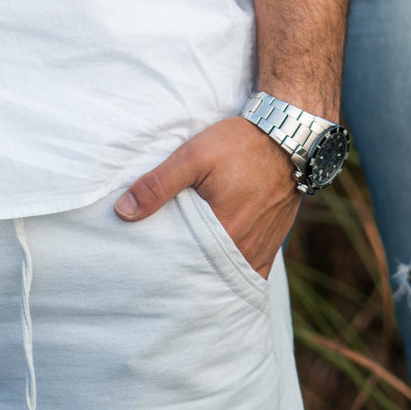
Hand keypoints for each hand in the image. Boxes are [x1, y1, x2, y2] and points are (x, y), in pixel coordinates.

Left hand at [114, 116, 299, 277]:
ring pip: (224, 273)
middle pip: (204, 272)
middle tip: (159, 266)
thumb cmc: (240, 143)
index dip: (162, 263)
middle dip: (182, 270)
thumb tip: (122, 212)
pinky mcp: (270, 246)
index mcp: (224, 234)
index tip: (144, 262)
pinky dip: (228, 269)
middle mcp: (245, 251)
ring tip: (181, 264)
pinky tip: (212, 262)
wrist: (287, 136)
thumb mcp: (194, 155)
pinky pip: (246, 271)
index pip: (183, 264)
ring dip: (205, 269)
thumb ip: (158, 184)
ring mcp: (260, 252)